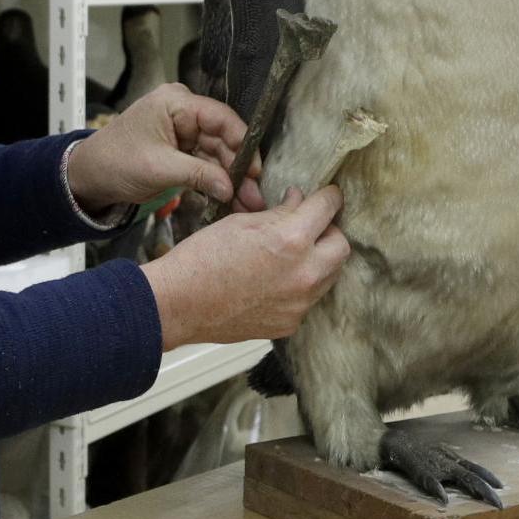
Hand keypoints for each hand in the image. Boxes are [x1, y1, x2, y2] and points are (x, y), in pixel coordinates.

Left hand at [64, 83, 265, 216]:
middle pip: (223, 138)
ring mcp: (183, 131)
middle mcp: (183, 112)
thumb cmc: (115, 162)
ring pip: (217, 154)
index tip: (256, 169)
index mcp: (175, 103)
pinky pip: (206, 164)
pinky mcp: (182, 150)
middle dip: (239, 169)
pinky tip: (233, 199)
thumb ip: (199, 175)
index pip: (220, 118)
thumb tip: (231, 187)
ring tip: (249, 204)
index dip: (242, 142)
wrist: (89, 177)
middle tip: (256, 195)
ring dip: (232, 179)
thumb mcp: (159, 168)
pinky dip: (218, 182)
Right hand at [142, 186, 349, 346]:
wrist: (178, 305)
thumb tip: (299, 203)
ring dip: (318, 260)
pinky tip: (275, 280)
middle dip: (329, 231)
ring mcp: (299, 304)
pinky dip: (299, 286)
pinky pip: (308, 299)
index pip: (328, 209)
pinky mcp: (289, 324)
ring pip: (329, 275)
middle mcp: (304, 274)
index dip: (329, 197)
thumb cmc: (201, 260)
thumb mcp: (240, 222)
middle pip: (341, 246)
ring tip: (291, 254)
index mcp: (291, 241)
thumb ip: (278, 213)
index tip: (327, 195)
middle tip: (311, 225)